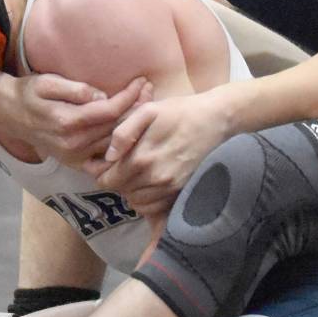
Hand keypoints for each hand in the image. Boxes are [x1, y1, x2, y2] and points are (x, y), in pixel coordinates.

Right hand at [0, 73, 152, 168]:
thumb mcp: (47, 82)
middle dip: (138, 107)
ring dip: (134, 125)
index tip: (142, 80)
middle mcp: (73, 144)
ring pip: (115, 143)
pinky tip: (134, 135)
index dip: (130, 95)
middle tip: (150, 89)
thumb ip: (75, 89)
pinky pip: (106, 162)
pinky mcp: (75, 163)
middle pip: (117, 128)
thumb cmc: (29, 93)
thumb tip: (101, 96)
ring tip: (146, 104)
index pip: (111, 111)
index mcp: (67, 122)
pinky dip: (122, 151)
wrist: (8, 114)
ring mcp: (75, 157)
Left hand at [90, 89, 233, 215]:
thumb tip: (108, 157)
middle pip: (121, 191)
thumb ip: (123, 133)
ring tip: (134, 174)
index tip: (103, 165)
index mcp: (141, 158)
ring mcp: (170, 187)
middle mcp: (154, 178)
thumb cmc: (179, 111)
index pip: (108, 180)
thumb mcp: (147, 111)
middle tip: (119, 166)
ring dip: (130, 190)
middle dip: (116, 180)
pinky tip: (148, 183)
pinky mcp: (181, 191)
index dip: (101, 173)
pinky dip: (146, 199)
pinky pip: (155, 206)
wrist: (216, 120)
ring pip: (136, 201)